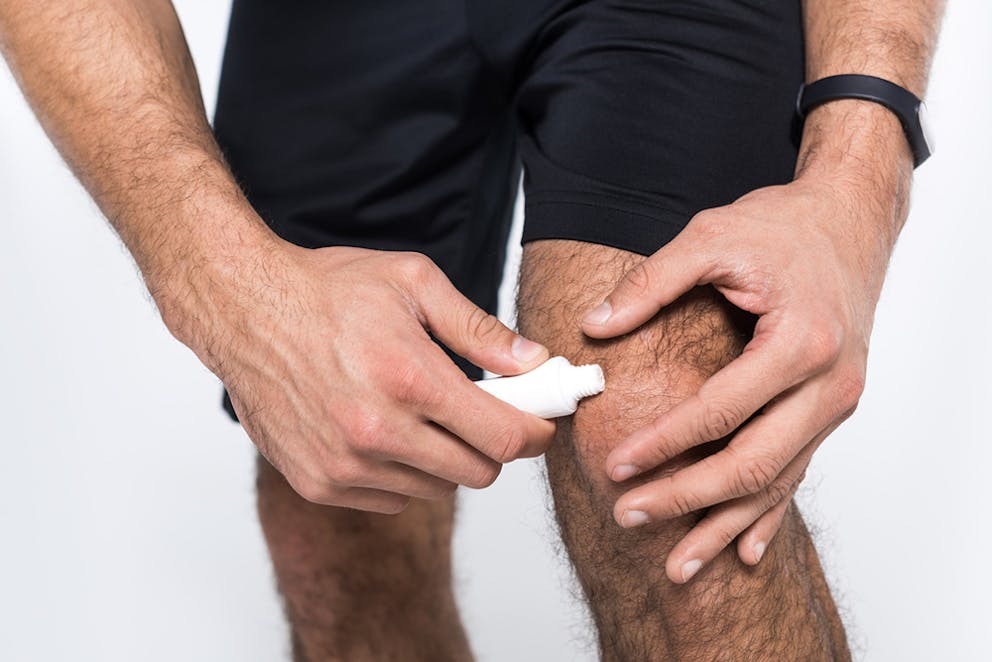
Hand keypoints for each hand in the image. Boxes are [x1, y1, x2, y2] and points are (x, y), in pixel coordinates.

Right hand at [172, 242, 555, 512]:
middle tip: (482, 413)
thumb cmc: (328, 289)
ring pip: (437, 490)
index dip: (535, 433)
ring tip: (423, 414)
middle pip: (479, 473)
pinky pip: (392, 499)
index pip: (504, 438)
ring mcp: (344, 465)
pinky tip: (386, 431)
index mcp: (408, 378)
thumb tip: (534, 363)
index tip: (539, 422)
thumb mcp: (414, 283)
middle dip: (493, 444)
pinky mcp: (318, 483)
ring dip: (447, 460)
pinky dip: (404, 474)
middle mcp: (377, 432)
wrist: (244, 309)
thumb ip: (480, 330)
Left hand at [581, 176, 898, 582]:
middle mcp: (828, 384)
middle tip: (629, 517)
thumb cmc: (781, 227)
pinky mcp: (831, 410)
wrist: (849, 222)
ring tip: (678, 564)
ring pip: (776, 482)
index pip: (720, 412)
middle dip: (687, 499)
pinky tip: (745, 549)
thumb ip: (652, 282)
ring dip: (724, 525)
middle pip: (752, 464)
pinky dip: (769, 514)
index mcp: (800, 343)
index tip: (617, 467)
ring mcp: (836, 404)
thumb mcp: (711, 236)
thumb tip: (595, 327)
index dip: (664, 444)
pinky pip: (799, 473)